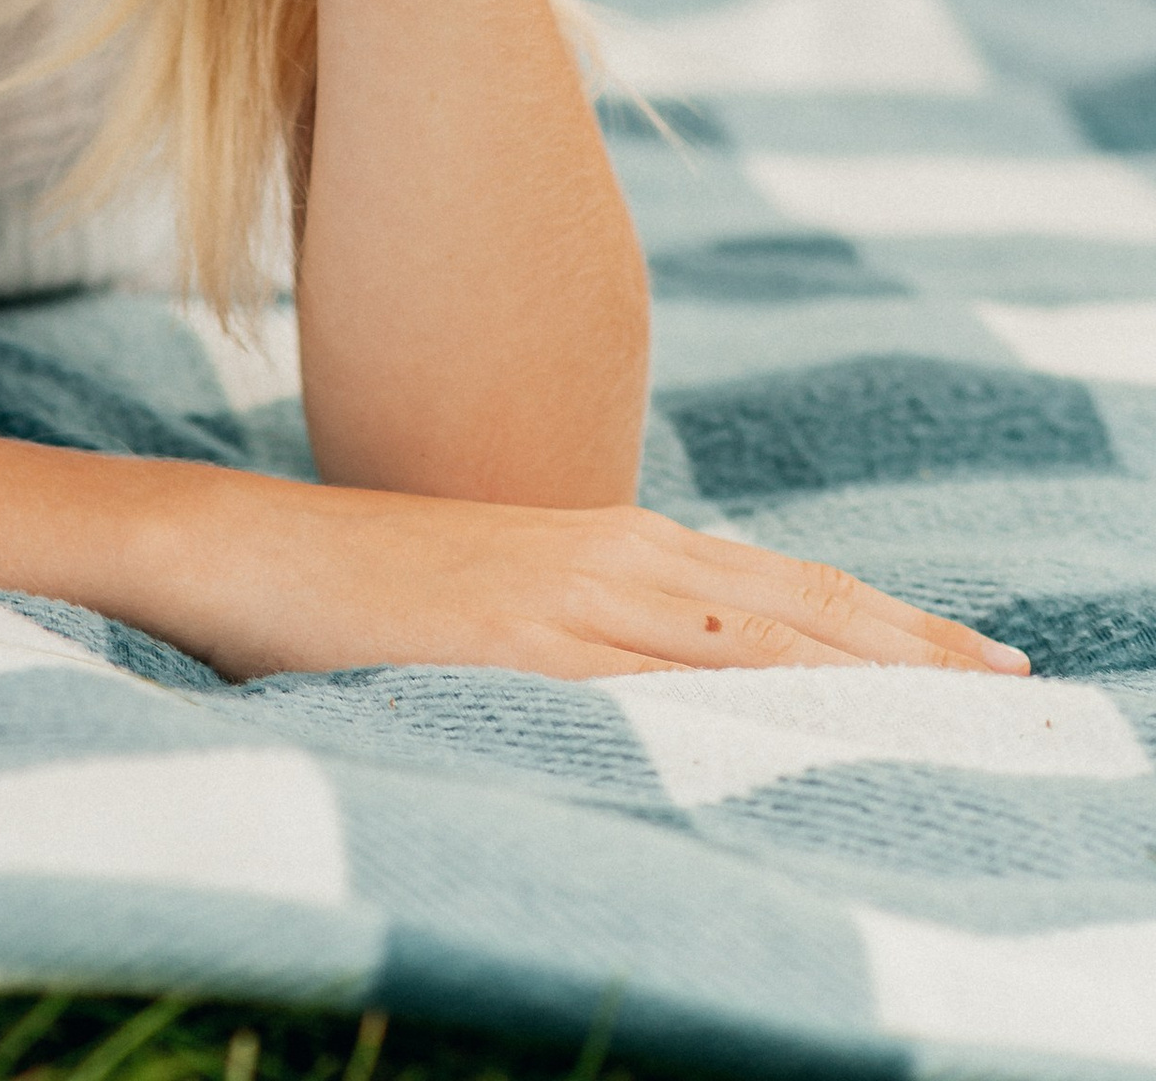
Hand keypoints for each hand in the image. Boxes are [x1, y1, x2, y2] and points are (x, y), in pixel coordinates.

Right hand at [165, 470, 1030, 682]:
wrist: (247, 549)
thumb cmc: (367, 577)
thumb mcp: (500, 590)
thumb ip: (587, 618)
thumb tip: (666, 665)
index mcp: (607, 537)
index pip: (779, 585)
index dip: (882, 620)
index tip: (970, 655)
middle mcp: (610, 556)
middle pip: (792, 607)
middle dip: (909, 646)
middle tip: (1012, 681)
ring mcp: (570, 598)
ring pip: (749, 639)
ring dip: (859, 671)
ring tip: (955, 700)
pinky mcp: (522, 643)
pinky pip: (657, 681)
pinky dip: (744, 697)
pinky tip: (806, 720)